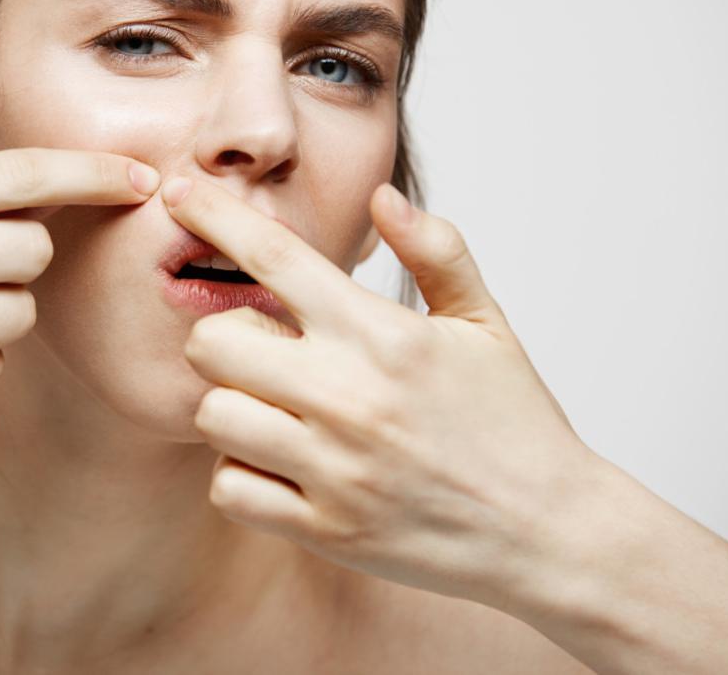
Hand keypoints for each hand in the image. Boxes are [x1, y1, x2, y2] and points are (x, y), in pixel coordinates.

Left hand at [162, 175, 592, 606]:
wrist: (550, 531)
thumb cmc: (514, 420)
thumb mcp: (484, 322)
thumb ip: (435, 250)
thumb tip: (381, 198)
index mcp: (381, 333)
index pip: (273, 257)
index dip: (213, 215)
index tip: (176, 195)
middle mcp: (349, 395)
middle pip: (213, 341)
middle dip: (225, 337)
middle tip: (263, 350)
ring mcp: (334, 467)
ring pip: (212, 414)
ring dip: (233, 408)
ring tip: (278, 412)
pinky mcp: (326, 529)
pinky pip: (229, 487)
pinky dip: (243, 473)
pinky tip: (283, 464)